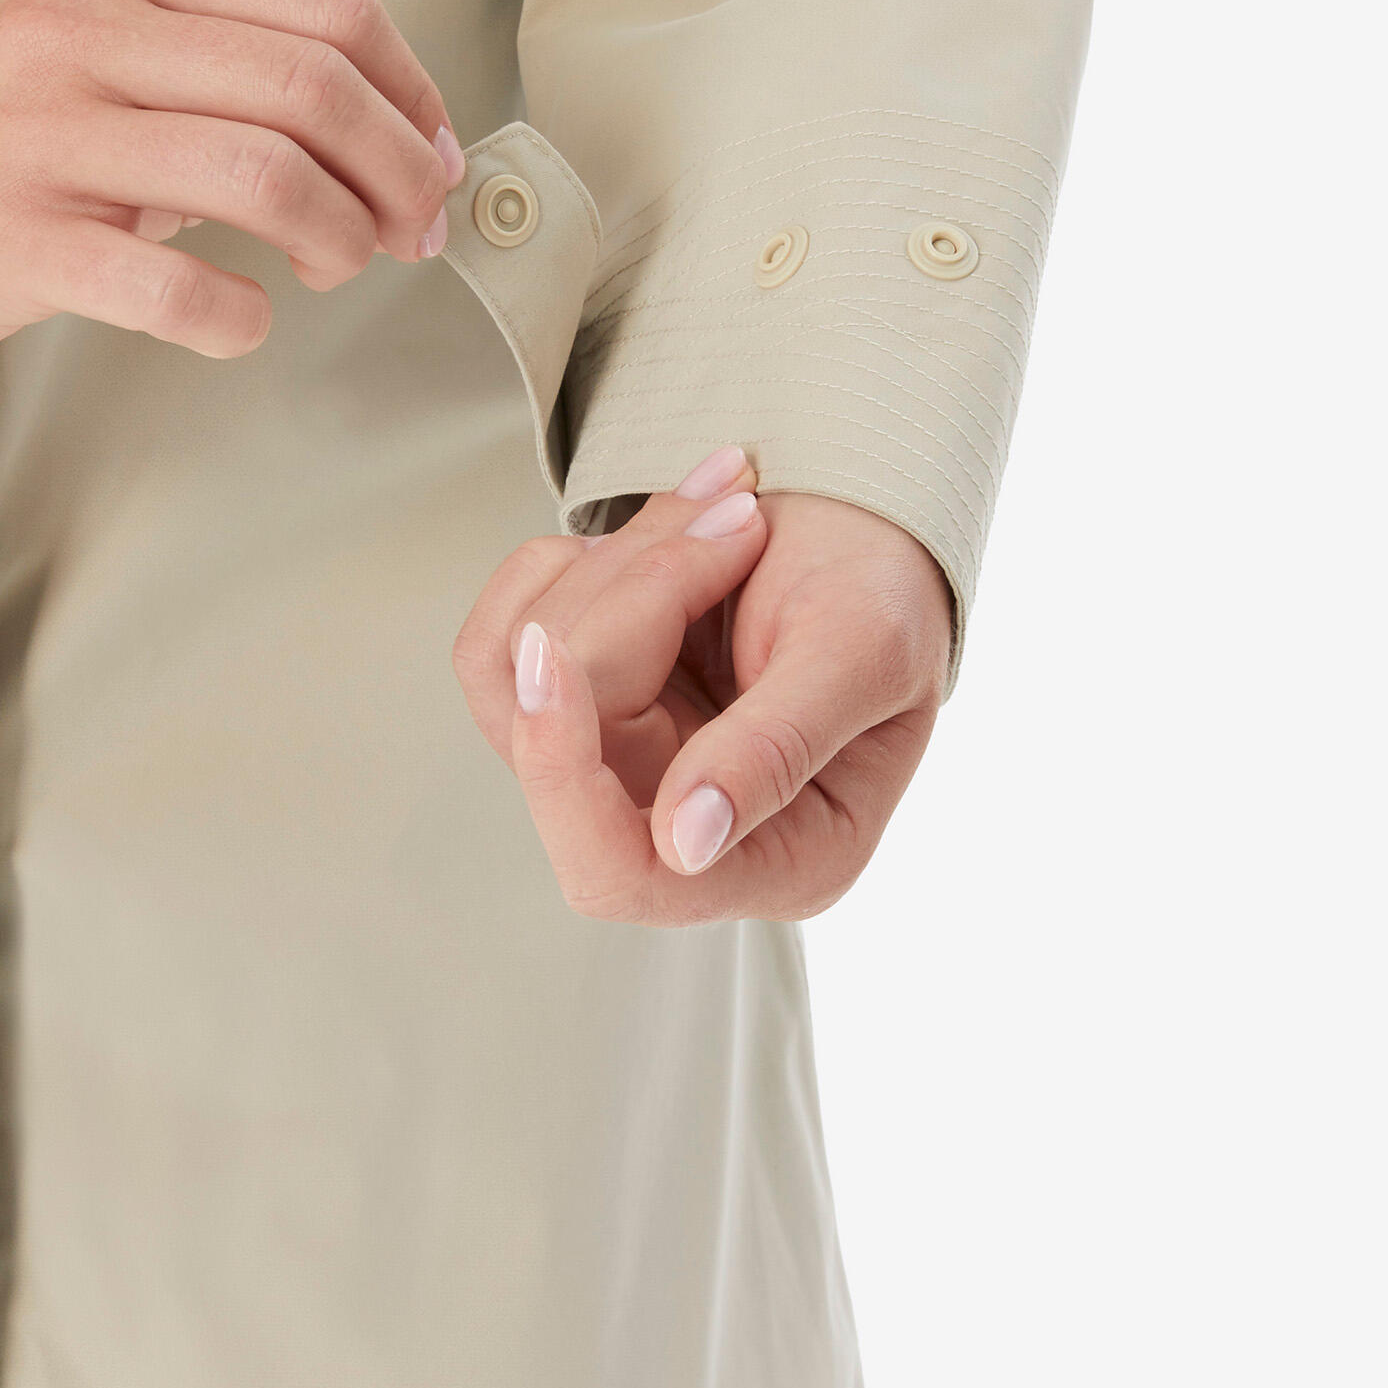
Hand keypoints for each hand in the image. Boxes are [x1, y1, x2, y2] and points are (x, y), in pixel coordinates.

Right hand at [0, 0, 463, 377]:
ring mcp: (40, 136)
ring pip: (259, 176)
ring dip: (340, 237)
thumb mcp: (89, 37)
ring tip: (342, 265)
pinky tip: (246, 322)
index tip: (435, 150)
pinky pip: (171, 288)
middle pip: (308, 87)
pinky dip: (239, 317)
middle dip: (397, 170)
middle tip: (416, 226)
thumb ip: (217, 55)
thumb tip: (383, 127)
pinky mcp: (12, 242)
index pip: (322, 2)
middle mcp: (76, 32)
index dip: (410, 87)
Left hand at [453, 451, 954, 923]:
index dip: (563, 775)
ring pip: (515, 683)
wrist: (863, 515)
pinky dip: (569, 565)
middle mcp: (681, 833)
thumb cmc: (888, 589)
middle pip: (558, 751)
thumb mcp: (860, 654)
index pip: (622, 874)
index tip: (554, 653)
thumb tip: (683, 849)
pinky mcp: (576, 706)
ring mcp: (618, 768)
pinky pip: (499, 642)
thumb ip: (773, 752)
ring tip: (718, 513)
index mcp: (781, 861)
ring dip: (608, 571)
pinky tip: (660, 531)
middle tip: (734, 518)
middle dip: (626, 609)